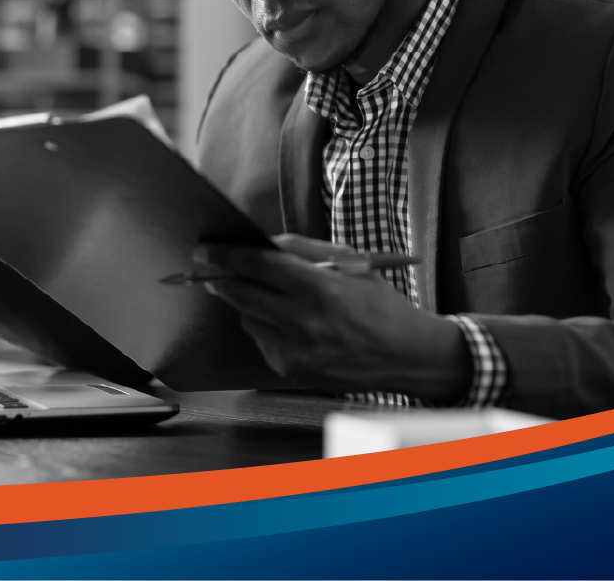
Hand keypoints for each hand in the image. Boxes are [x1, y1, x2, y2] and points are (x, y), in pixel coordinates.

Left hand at [198, 234, 470, 401]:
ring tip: (278, 300)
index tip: (206, 249)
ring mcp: (296, 351)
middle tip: (212, 269)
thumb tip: (264, 242)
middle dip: (222, 278)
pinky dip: (267, 328)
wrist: (407, 356)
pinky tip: (293, 326)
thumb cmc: (380, 304)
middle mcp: (304, 322)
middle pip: (241, 293)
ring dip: (250, 304)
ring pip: (248, 318)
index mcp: (321, 288)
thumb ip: (303, 249)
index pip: (258, 266)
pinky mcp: (292, 371)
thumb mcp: (351, 263)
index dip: (226, 255)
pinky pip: (261, 341)